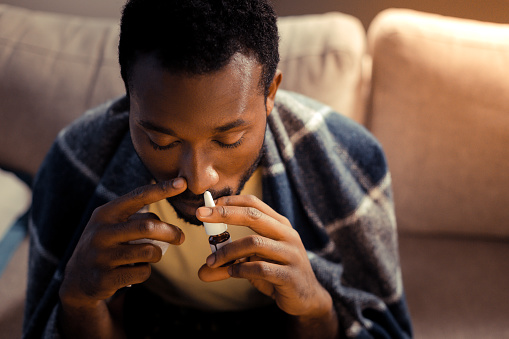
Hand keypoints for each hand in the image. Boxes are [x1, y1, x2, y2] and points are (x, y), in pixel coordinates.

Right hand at [59, 178, 186, 308]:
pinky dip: (146, 271)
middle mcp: (101, 232)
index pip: (138, 196)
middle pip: (148, 227)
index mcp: (105, 213)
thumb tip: (173, 228)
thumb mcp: (114, 226)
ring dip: (157, 254)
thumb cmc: (107, 245)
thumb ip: (138, 220)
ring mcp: (101, 256)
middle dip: (170, 232)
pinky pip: (142, 272)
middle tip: (181, 238)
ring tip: (152, 255)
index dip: (162, 189)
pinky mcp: (105, 278)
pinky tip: (135, 270)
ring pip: (148, 251)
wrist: (78, 278)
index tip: (182, 183)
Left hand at [196, 195, 332, 319]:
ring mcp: (291, 254)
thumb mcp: (254, 263)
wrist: (306, 298)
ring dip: (228, 251)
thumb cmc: (277, 274)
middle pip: (253, 216)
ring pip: (254, 243)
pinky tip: (232, 272)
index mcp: (279, 225)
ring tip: (212, 261)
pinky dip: (241, 269)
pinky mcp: (290, 275)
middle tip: (201, 216)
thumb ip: (230, 263)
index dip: (231, 201)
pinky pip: (260, 268)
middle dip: (224, 214)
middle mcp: (287, 235)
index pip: (254, 204)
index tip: (209, 204)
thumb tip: (202, 272)